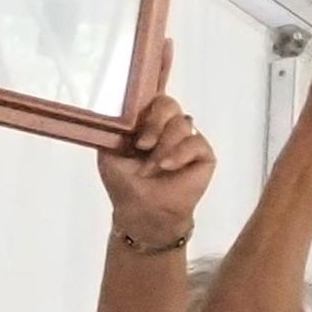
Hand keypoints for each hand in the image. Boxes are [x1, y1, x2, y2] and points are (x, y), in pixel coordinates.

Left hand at [98, 92, 212, 245]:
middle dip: (154, 123)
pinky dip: (179, 154)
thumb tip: (118, 110)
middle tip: (143, 144)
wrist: (142, 211)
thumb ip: (115, 129)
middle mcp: (168, 128)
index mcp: (147, 123)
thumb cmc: (125, 183)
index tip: (135, 127)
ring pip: (182, 123)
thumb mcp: (109, 153)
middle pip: (168, 104)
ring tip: (152, 168)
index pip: (151, 100)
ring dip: (162, 147)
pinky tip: (167, 166)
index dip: (145, 107)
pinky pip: (195, 142)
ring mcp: (187, 139)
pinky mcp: (203, 154)